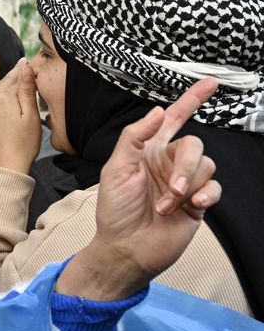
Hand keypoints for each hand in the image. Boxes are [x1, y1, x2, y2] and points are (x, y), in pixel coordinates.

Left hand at [0, 50, 40, 173]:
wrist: (5, 166)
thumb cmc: (24, 144)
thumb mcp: (31, 117)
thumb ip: (27, 91)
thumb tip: (26, 68)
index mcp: (7, 98)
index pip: (18, 79)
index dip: (24, 71)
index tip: (29, 61)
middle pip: (4, 81)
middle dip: (12, 70)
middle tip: (19, 58)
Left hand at [57, 78, 221, 300]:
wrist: (126, 247)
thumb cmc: (115, 209)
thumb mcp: (116, 168)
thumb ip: (135, 137)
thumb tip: (158, 111)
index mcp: (147, 150)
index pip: (173, 119)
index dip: (190, 100)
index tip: (209, 83)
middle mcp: (168, 163)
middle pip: (194, 144)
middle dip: (186, 165)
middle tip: (172, 189)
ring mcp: (185, 182)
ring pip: (206, 165)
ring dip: (188, 185)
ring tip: (167, 205)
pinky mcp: (198, 202)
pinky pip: (215, 187)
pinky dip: (206, 194)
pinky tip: (193, 206)